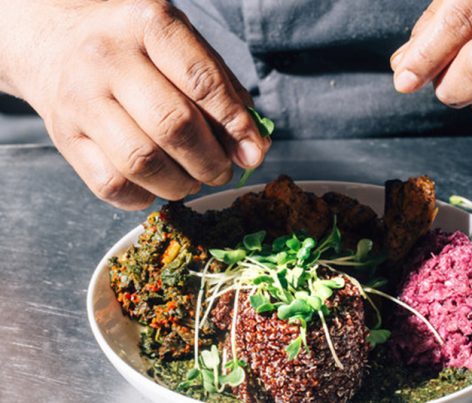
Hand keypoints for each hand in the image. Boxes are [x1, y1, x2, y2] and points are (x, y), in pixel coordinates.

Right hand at [0, 0, 268, 209]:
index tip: (253, 152)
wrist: (55, 44)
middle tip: (221, 170)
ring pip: (142, 162)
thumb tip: (252, 148)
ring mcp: (81, 99)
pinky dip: (145, 197)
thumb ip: (223, 91)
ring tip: (192, 180)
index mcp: (149, 25)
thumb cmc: (135, 49)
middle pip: (173, 126)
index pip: (202, 81)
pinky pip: (112, 185)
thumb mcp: (181, 46)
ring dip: (181, 184)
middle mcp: (109, 58)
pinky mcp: (64, 137)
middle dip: (210, 161)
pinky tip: (157, 185)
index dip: (236, 124)